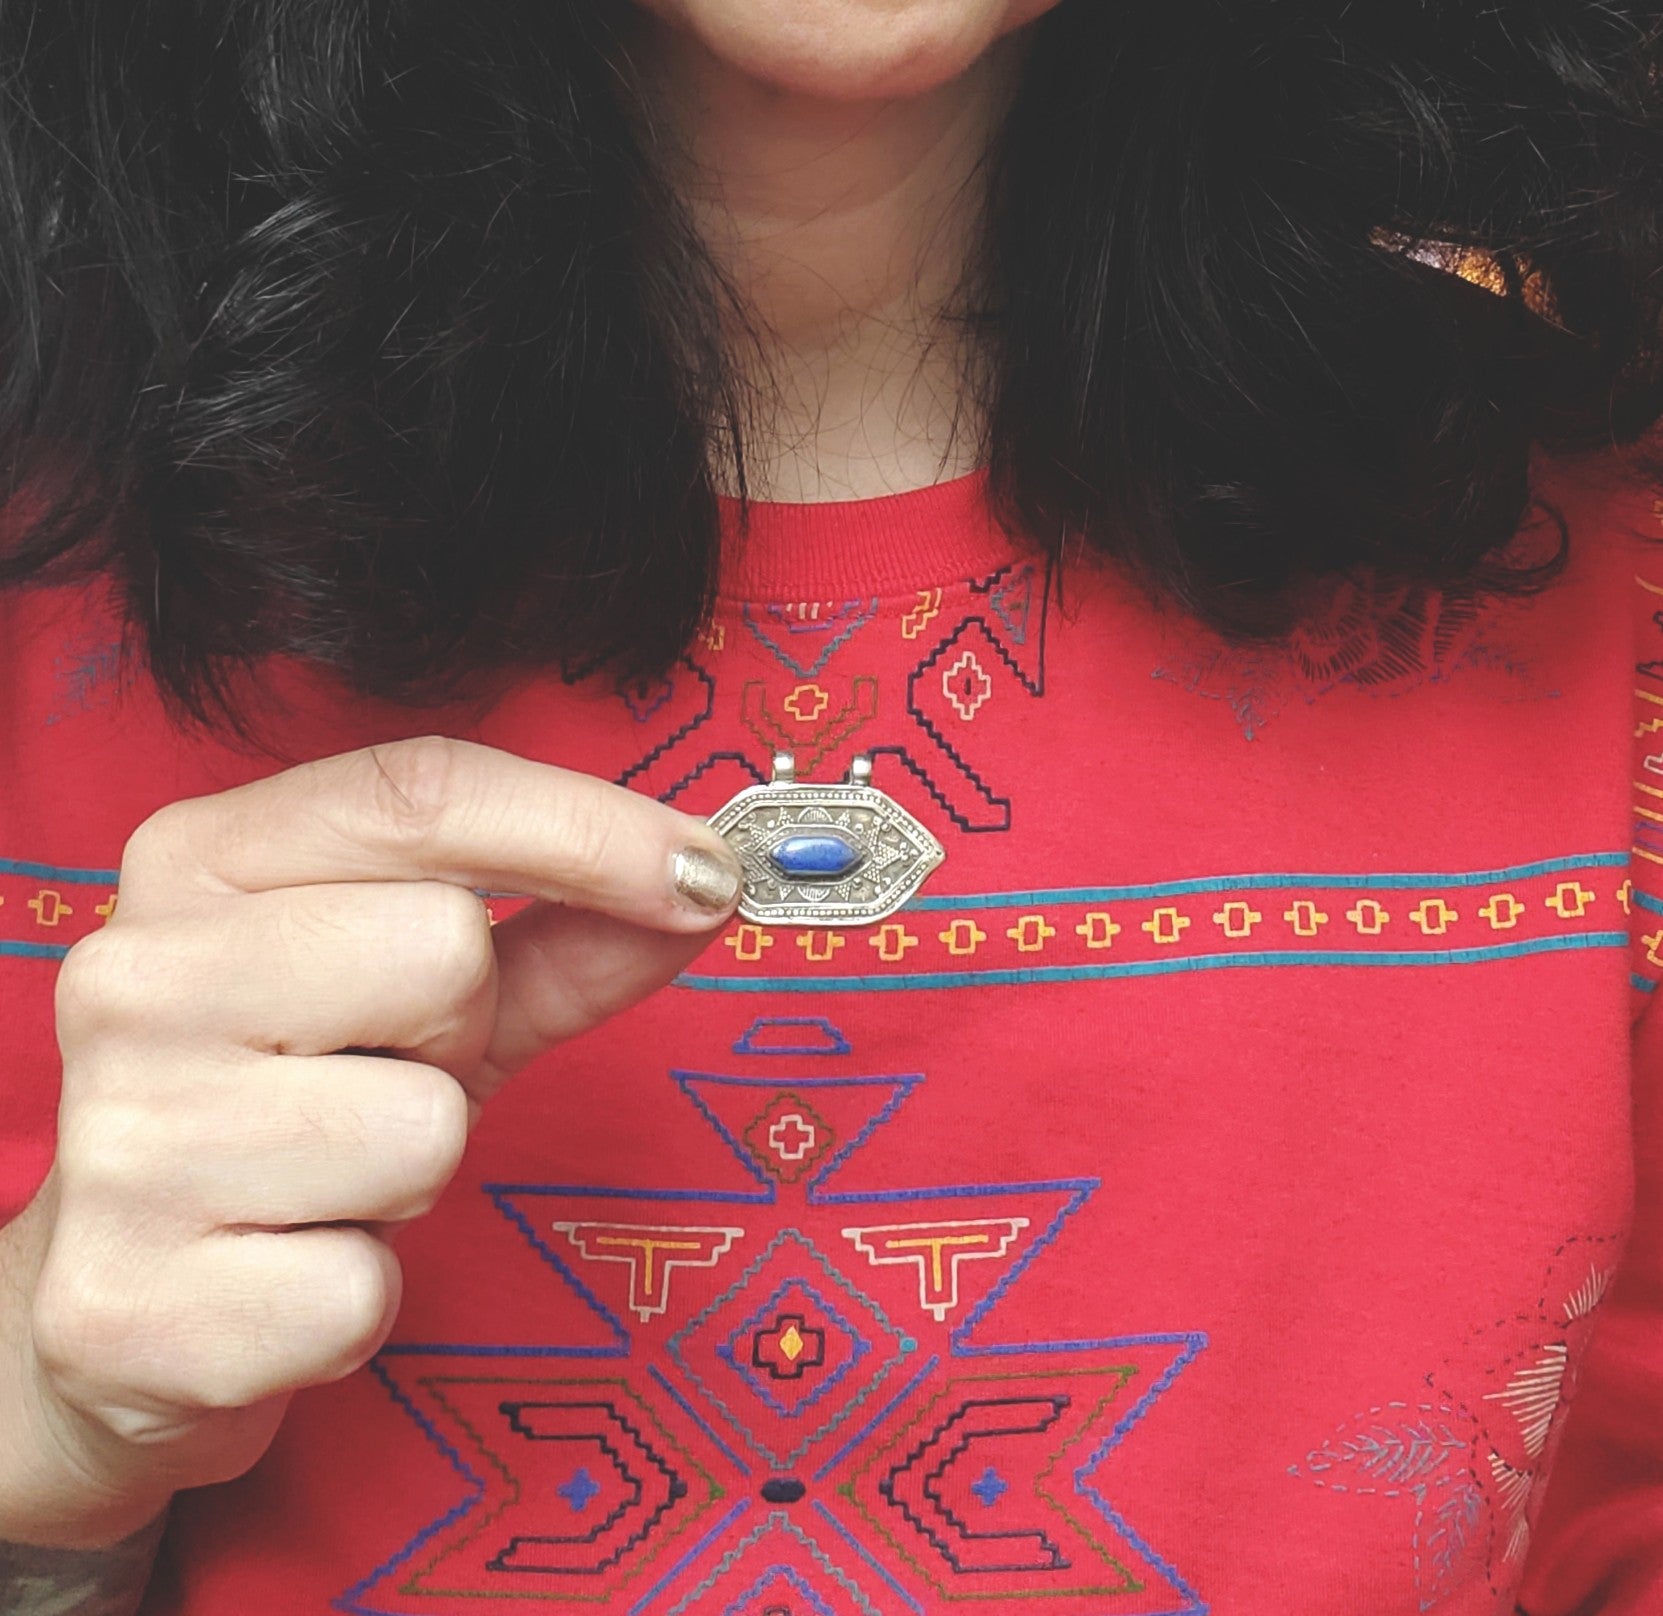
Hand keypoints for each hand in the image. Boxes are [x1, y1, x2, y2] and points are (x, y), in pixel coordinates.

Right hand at [2, 736, 741, 1544]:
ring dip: (416, 1170)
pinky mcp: (132, 1306)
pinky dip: (360, 1296)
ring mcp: (123, 1141)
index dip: (587, 827)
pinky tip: (286, 1271)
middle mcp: (138, 977)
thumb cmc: (289, 1115)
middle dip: (460, 1030)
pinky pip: (364, 1287)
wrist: (116, 1307)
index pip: (419, 791)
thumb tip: (703, 886)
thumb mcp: (421, 1004)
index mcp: (198, 863)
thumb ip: (561, 937)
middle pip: (444, 949)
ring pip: (423, 1126)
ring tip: (332, 1177)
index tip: (704, 873)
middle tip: (388, 1073)